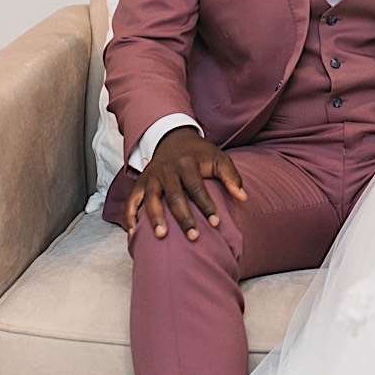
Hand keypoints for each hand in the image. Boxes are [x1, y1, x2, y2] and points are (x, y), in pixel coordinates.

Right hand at [123, 127, 246, 241]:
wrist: (173, 138)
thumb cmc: (200, 153)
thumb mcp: (218, 158)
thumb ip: (231, 177)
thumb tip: (243, 198)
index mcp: (187, 163)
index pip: (197, 187)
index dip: (206, 205)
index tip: (216, 223)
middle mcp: (167, 170)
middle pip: (174, 196)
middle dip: (183, 218)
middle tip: (193, 237)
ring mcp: (151, 176)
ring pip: (151, 199)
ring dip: (155, 218)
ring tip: (161, 236)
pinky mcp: (140, 183)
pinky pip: (132, 200)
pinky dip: (130, 215)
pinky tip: (133, 232)